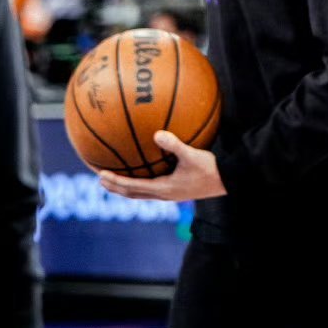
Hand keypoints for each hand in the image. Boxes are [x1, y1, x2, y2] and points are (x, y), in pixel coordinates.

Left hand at [97, 130, 225, 201]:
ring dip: (126, 186)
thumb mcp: (192, 155)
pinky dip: (141, 181)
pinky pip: (152, 186)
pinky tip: (145, 168)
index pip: (132, 187)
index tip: (100, 175)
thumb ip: (174, 144)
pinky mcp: (176, 189)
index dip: (115, 182)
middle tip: (100, 178)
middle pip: (132, 193)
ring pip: (141, 192)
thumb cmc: (210, 169)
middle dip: (115, 187)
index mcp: (163, 188)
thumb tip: (156, 133)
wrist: (227, 181)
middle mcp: (163, 194)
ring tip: (115, 177)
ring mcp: (170, 193)